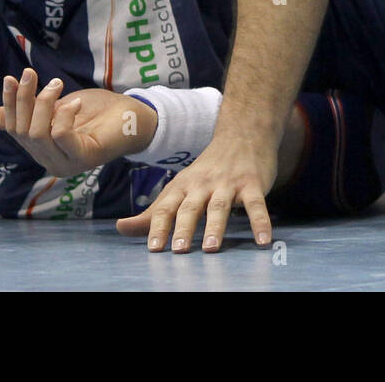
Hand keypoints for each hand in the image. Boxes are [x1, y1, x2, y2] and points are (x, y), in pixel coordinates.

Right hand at [0, 69, 157, 176]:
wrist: (133, 116)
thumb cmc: (96, 111)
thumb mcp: (56, 108)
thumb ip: (30, 113)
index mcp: (42, 151)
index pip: (14, 130)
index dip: (10, 104)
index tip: (11, 78)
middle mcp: (51, 162)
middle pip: (22, 131)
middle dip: (24, 98)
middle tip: (31, 72)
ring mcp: (67, 164)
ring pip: (38, 133)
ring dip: (43, 102)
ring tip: (57, 84)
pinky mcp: (84, 158)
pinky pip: (60, 135)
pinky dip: (64, 114)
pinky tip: (75, 102)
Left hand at [115, 129, 277, 252]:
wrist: (242, 134)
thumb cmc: (207, 170)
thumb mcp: (178, 188)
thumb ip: (152, 213)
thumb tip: (120, 228)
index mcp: (183, 186)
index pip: (166, 208)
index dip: (158, 227)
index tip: (153, 249)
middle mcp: (203, 184)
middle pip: (191, 207)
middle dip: (184, 228)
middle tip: (179, 251)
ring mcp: (228, 183)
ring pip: (220, 205)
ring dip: (215, 227)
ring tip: (212, 248)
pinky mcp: (252, 183)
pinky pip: (256, 204)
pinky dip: (260, 222)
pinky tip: (263, 240)